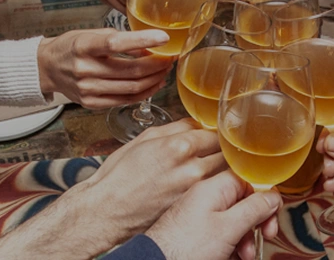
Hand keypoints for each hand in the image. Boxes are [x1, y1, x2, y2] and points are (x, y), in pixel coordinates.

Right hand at [35, 28, 173, 107]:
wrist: (48, 68)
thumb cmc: (71, 47)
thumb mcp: (90, 34)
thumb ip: (117, 38)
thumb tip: (148, 46)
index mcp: (83, 46)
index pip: (116, 43)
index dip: (143, 41)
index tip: (164, 37)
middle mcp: (84, 69)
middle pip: (131, 70)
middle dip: (157, 64)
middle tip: (169, 57)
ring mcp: (88, 89)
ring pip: (132, 87)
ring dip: (154, 79)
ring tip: (164, 70)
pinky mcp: (92, 103)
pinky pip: (125, 100)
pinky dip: (144, 92)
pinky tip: (152, 84)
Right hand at [76, 120, 229, 238]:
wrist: (108, 210)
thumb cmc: (120, 175)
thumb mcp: (144, 139)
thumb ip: (176, 128)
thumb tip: (196, 123)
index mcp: (180, 147)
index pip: (215, 133)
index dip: (215, 132)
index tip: (212, 134)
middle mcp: (192, 169)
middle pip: (225, 153)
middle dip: (221, 149)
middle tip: (213, 150)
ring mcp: (195, 191)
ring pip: (223, 173)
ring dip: (219, 168)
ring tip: (206, 167)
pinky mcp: (193, 208)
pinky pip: (212, 191)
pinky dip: (212, 186)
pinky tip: (199, 185)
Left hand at [145, 172, 281, 259]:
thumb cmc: (184, 247)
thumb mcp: (228, 227)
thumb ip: (254, 208)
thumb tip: (272, 196)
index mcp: (213, 187)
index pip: (248, 179)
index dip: (264, 195)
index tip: (272, 213)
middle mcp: (205, 197)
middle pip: (243, 200)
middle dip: (258, 220)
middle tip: (266, 233)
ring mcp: (198, 214)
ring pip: (233, 219)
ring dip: (246, 236)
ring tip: (245, 253)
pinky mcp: (194, 230)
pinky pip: (220, 231)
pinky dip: (231, 243)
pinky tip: (233, 255)